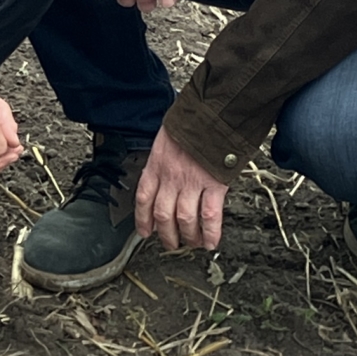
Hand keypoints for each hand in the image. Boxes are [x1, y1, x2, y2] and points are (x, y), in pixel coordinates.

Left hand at [135, 128, 227, 253]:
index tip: (144, 231)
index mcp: (157, 164)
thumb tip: (166, 174)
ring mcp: (192, 182)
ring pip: (184, 219)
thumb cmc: (194, 122)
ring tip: (192, 243)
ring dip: (188, 236)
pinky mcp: (214, 184)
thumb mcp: (168, 138)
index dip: (142, 219)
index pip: (144, 198)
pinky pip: (209, 215)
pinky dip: (210, 232)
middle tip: (171, 243)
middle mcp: (171, 177)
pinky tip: (211, 241)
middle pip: (162, 215)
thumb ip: (165, 159)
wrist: (214, 112)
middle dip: (166, 234)